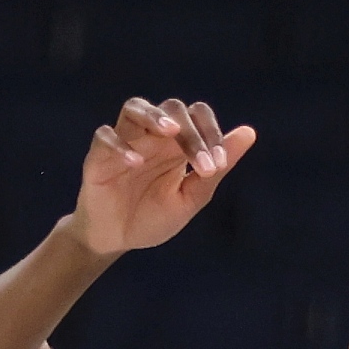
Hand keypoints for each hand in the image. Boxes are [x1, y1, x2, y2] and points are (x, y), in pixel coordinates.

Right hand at [68, 97, 255, 256]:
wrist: (115, 241)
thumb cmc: (151, 218)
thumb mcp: (189, 199)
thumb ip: (215, 170)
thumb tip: (249, 132)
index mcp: (176, 142)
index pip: (198, 115)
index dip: (211, 132)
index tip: (217, 165)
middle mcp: (151, 135)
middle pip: (172, 108)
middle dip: (192, 133)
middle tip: (203, 163)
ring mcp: (124, 142)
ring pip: (135, 107)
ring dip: (155, 115)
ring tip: (170, 131)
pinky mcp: (98, 156)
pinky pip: (105, 137)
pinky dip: (120, 145)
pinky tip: (134, 163)